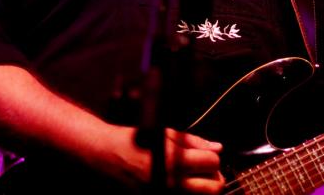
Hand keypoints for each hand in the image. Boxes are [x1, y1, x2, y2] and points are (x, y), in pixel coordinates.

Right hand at [106, 126, 224, 192]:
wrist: (106, 155)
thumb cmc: (135, 141)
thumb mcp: (166, 133)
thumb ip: (194, 141)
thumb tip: (217, 147)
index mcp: (174, 162)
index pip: (213, 162)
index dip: (212, 156)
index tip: (205, 154)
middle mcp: (171, 183)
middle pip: (214, 187)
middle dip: (213, 176)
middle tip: (204, 168)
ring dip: (202, 187)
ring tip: (192, 176)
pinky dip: (187, 192)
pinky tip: (180, 183)